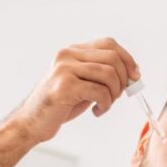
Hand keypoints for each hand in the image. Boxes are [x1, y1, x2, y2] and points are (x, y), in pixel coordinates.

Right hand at [14, 37, 139, 142]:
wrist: (31, 123)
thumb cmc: (58, 106)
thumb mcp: (82, 83)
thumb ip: (100, 74)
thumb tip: (132, 73)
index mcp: (72, 51)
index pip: (108, 44)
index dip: (127, 58)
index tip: (135, 76)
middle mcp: (67, 55)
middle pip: (112, 57)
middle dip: (123, 79)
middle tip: (118, 96)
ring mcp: (64, 69)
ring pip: (108, 74)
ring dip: (114, 93)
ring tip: (105, 105)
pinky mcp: (64, 86)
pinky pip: (100, 91)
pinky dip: (105, 104)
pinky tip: (97, 111)